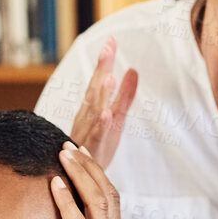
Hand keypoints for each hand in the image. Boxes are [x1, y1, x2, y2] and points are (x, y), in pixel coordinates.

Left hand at [49, 142, 122, 218]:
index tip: (79, 157)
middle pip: (108, 194)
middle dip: (90, 166)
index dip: (96, 176)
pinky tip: (55, 184)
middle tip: (71, 145)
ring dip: (81, 174)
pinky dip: (68, 201)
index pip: (110, 202)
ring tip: (65, 153)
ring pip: (99, 203)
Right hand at [69, 38, 137, 166]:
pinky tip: (106, 113)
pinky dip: (101, 124)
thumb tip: (133, 69)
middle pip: (95, 89)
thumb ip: (124, 94)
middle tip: (107, 48)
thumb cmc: (98, 144)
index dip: (105, 61)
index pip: (99, 80)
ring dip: (101, 94)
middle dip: (101, 69)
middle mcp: (88, 115)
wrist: (83, 178)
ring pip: (95, 110)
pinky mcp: (93, 148)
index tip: (111, 39)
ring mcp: (89, 131)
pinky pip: (97, 135)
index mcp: (93, 106)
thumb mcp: (115, 115)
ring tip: (109, 76)